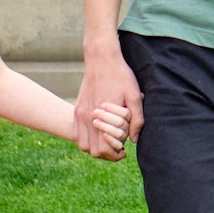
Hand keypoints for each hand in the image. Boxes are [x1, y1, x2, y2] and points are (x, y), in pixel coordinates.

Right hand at [73, 46, 141, 161]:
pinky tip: (97, 133)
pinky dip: (85, 139)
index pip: (104, 148)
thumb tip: (134, 139)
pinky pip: (76, 133)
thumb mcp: (134, 95)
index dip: (115, 154)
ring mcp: (80, 113)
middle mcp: (88, 117)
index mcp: (103, 116)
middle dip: (106, 154)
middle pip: (92, 150)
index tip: (123, 151)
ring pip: (83, 145)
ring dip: (95, 147)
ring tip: (107, 142)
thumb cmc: (121, 75)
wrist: (101, 58)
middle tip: (117, 149)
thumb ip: (136, 119)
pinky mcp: (77, 108)